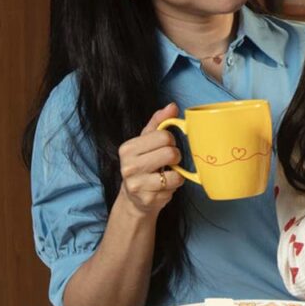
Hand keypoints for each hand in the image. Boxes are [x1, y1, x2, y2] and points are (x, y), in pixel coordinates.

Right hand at [117, 103, 184, 217]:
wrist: (134, 198)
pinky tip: (163, 186)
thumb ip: (159, 122)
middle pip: (171, 153)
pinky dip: (174, 186)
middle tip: (167, 161)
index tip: (165, 146)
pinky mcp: (148, 199)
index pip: (164, 136)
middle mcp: (129, 166)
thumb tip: (172, 106)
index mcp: (128, 148)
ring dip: (176, 173)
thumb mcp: (146, 141)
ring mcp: (137, 185)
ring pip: (175, 173)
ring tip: (165, 174)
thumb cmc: (143, 164)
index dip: (170, 141)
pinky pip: (174, 187)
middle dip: (175, 156)